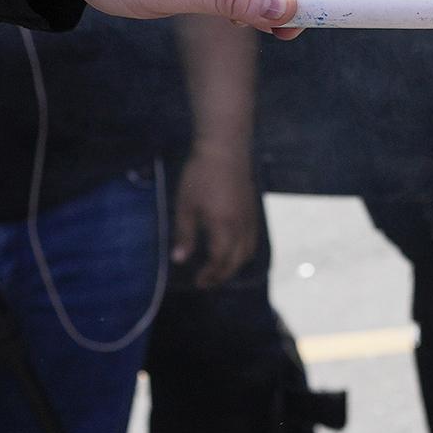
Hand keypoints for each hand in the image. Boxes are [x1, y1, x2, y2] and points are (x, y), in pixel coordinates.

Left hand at [173, 142, 261, 286]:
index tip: (198, 282)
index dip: (209, 274)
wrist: (226, 150)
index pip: (219, 260)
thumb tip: (179, 260)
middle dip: (223, 274)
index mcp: (224, 227)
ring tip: (220, 269)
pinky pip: (253, 240)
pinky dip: (243, 252)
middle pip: (237, 260)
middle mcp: (241, 227)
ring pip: (248, 251)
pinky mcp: (253, 211)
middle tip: (207, 282)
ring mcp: (250, 219)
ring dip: (234, 265)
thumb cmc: (200, 176)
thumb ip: (184, 234)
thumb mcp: (185, 206)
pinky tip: (232, 249)